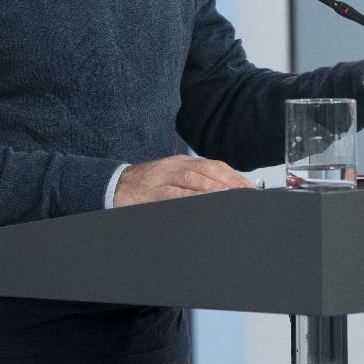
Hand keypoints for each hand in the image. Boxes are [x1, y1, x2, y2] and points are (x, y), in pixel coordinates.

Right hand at [114, 155, 253, 206]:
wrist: (115, 184)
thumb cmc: (147, 184)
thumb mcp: (173, 177)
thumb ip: (195, 182)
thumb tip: (222, 191)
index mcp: (182, 162)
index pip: (213, 165)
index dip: (233, 176)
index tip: (248, 187)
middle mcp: (174, 166)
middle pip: (207, 170)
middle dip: (229, 181)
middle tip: (246, 193)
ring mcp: (162, 178)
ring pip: (191, 179)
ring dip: (213, 187)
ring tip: (230, 194)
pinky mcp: (150, 192)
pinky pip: (171, 194)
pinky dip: (188, 197)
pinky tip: (201, 201)